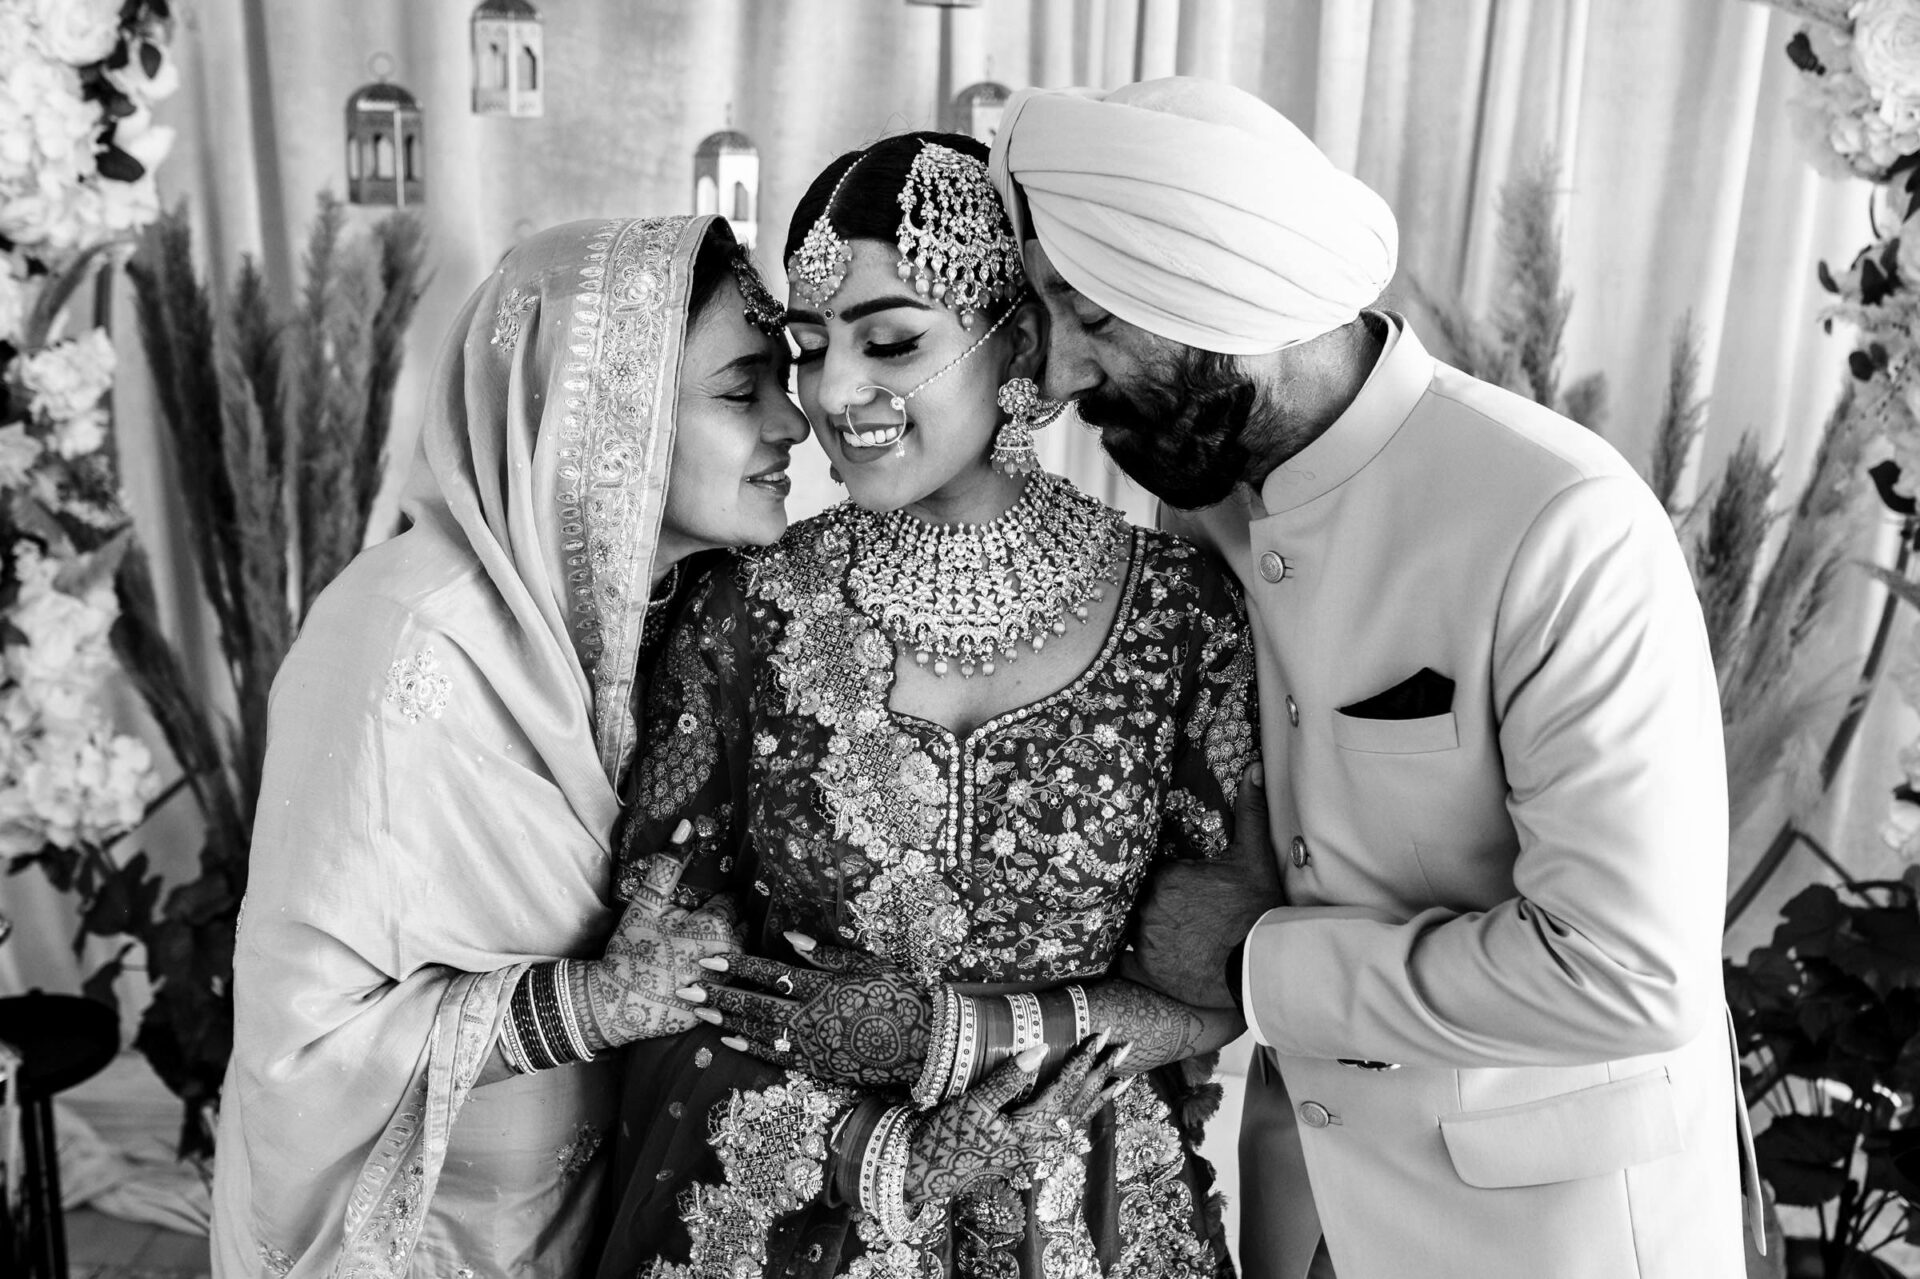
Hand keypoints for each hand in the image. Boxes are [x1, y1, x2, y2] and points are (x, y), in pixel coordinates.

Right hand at [583, 820, 740, 1049]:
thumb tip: (688, 823)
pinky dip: (732, 973)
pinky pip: (739, 980)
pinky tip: (710, 971)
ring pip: (745, 953)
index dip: (720, 897)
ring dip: (734, 946)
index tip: (708, 900)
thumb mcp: (646, 904)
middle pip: (744, 926)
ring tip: (707, 945)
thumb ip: (669, 865)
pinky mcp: (726, 1007)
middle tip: (707, 922)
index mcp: (717, 926)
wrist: (616, 1005)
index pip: (733, 900)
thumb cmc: (630, 950)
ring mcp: (732, 984)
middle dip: (731, 920)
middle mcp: (733, 954)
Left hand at [698, 931, 930, 1086]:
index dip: (737, 966)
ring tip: (698, 1011)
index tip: (709, 958)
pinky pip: (775, 1055)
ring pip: (759, 1031)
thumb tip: (790, 939)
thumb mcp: (867, 964)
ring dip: (726, 1020)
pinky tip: (728, 1038)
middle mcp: (812, 1016)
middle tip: (685, 987)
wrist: (924, 1043)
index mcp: (823, 986)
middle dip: (718, 994)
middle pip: (755, 1004)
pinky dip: (749, 1046)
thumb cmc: (899, 994)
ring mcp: (812, 1044)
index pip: (770, 974)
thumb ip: (826, 954)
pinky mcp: (817, 1065)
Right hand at [905, 1034, 1129, 1204]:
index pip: (1067, 1089)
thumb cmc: (946, 1137)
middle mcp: (1039, 1143)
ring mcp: (1034, 1151)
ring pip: (1077, 1119)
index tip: (1102, 1035)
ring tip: (1124, 1079)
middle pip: (1082, 1104)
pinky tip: (1087, 1109)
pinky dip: (1081, 1113)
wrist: (925, 1170)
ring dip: (1100, 1095)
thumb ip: (1008, 1078)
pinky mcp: (1025, 1152)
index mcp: (1030, 1131)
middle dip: (1105, 1074)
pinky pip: (1064, 1130)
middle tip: (1127, 1048)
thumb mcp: (974, 1104)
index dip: (1086, 1059)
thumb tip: (1041, 1048)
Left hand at [1117, 763, 1278, 1006]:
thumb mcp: (1254, 856)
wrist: (1260, 962)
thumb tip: (1254, 767)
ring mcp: (1146, 940)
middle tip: (1162, 906)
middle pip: (1137, 897)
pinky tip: (1115, 957)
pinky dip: (1119, 960)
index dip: (1156, 876)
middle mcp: (1149, 905)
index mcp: (1167, 876)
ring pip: (1129, 926)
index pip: (1148, 870)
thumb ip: (1249, 811)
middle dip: (1147, 900)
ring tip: (1149, 929)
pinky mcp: (1148, 970)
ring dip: (1137, 926)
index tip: (1165, 880)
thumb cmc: (1257, 908)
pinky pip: (1120, 963)